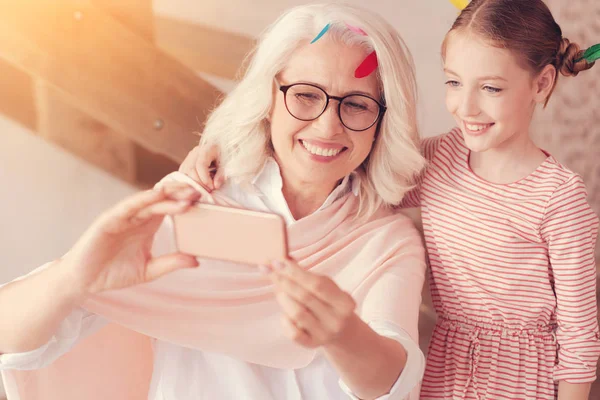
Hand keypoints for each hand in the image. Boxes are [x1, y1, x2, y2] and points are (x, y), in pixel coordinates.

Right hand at [60, 182, 202, 297]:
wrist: (84, 282)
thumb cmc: (114, 273)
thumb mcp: (149, 270)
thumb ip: (170, 263)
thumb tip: (196, 260)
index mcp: (148, 226)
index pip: (170, 208)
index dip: (186, 203)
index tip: (205, 202)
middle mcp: (137, 217)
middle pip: (163, 200)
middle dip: (181, 195)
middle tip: (200, 193)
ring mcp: (123, 217)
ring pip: (149, 200)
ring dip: (167, 196)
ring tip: (186, 195)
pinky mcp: (109, 219)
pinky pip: (128, 206)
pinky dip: (143, 199)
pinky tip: (156, 196)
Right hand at [178, 143, 223, 190]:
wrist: (220, 151)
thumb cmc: (224, 158)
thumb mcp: (227, 165)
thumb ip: (221, 175)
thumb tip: (215, 186)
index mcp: (207, 149)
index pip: (201, 165)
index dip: (205, 179)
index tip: (212, 187)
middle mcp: (196, 152)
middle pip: (191, 169)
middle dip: (199, 183)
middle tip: (208, 191)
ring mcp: (189, 157)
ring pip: (185, 172)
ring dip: (193, 184)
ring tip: (203, 190)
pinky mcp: (186, 163)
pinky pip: (183, 173)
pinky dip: (189, 182)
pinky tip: (197, 187)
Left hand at [264, 259, 356, 347]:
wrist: (343, 333)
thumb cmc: (330, 303)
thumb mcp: (328, 288)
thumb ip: (308, 276)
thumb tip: (281, 262)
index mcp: (345, 302)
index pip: (317, 284)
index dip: (295, 272)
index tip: (277, 262)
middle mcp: (337, 320)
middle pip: (305, 297)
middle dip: (284, 281)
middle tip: (269, 271)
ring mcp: (325, 334)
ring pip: (297, 314)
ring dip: (284, 299)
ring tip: (279, 291)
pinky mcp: (313, 345)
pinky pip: (293, 334)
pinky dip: (285, 321)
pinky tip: (284, 314)